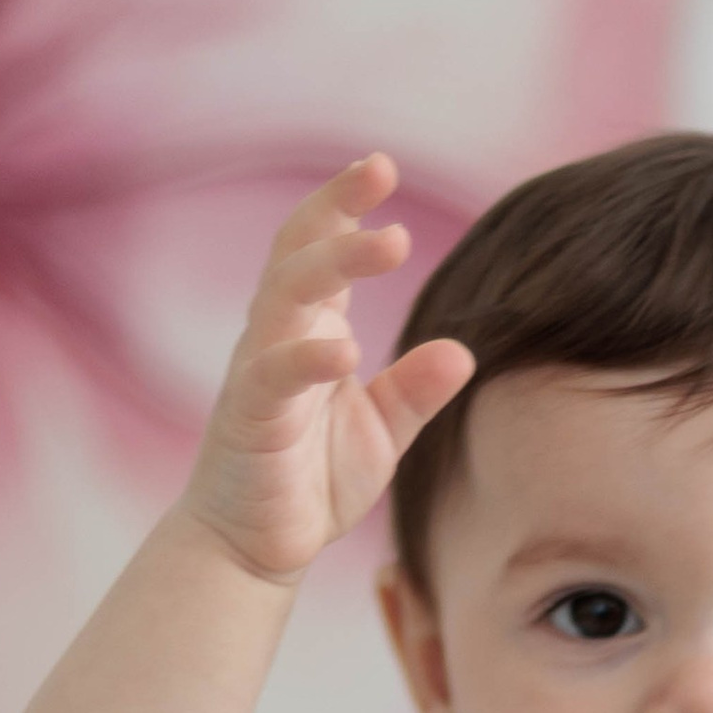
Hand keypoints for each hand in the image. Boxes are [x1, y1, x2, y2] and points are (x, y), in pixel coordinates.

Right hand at [174, 159, 473, 586]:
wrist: (253, 546)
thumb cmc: (312, 479)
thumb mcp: (382, 431)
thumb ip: (416, 391)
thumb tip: (463, 351)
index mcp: (310, 329)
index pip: (321, 247)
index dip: (345, 204)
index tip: (380, 165)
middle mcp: (279, 336)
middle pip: (298, 250)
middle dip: (336, 206)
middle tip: (380, 171)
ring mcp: (259, 373)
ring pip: (284, 295)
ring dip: (333, 262)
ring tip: (389, 243)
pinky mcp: (249, 418)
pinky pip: (273, 375)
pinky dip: (307, 358)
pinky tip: (346, 350)